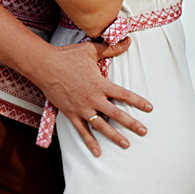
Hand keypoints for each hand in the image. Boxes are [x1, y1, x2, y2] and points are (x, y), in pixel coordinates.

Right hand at [35, 39, 150, 155]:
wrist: (44, 66)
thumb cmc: (67, 56)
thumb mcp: (91, 50)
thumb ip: (111, 49)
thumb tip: (128, 41)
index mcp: (100, 84)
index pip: (124, 94)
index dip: (138, 101)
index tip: (150, 108)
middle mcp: (93, 99)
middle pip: (116, 114)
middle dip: (132, 124)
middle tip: (144, 131)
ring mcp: (82, 108)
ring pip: (101, 126)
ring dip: (114, 136)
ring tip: (126, 144)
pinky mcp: (71, 114)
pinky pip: (82, 131)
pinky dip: (90, 142)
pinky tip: (98, 152)